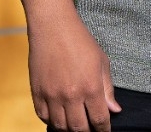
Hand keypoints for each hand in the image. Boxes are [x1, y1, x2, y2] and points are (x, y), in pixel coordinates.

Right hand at [28, 13, 119, 131]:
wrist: (54, 29)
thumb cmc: (81, 42)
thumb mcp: (102, 63)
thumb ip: (107, 90)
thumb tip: (114, 110)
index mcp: (91, 87)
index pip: (98, 120)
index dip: (103, 130)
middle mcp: (71, 95)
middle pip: (78, 128)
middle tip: (91, 129)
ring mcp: (51, 96)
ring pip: (59, 126)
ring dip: (69, 129)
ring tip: (76, 125)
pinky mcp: (36, 93)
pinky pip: (43, 117)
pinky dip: (52, 121)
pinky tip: (59, 118)